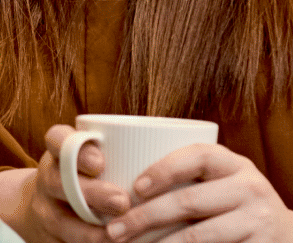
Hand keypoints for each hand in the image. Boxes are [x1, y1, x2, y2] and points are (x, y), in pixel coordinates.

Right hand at [0, 123, 129, 241]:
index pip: (59, 139)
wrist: (44, 207)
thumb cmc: (82, 172)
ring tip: (116, 235)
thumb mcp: (88, 152)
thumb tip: (162, 140)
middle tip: (122, 201)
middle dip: (91, 193)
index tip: (100, 161)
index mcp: (56, 149)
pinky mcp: (48, 237)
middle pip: (61, 182)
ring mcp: (44, 209)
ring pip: (61, 220)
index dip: (76, 149)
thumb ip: (112, 147)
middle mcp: (46, 176)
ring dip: (89, 230)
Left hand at [106, 142, 292, 242]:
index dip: (164, 168)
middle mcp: (249, 189)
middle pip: (189, 201)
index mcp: (235, 164)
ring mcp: (256, 222)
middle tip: (115, 229)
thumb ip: (192, 176)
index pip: (198, 156)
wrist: (286, 236)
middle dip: (145, 217)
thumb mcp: (225, 181)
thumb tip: (127, 180)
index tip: (135, 187)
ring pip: (196, 237)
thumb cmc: (238, 204)